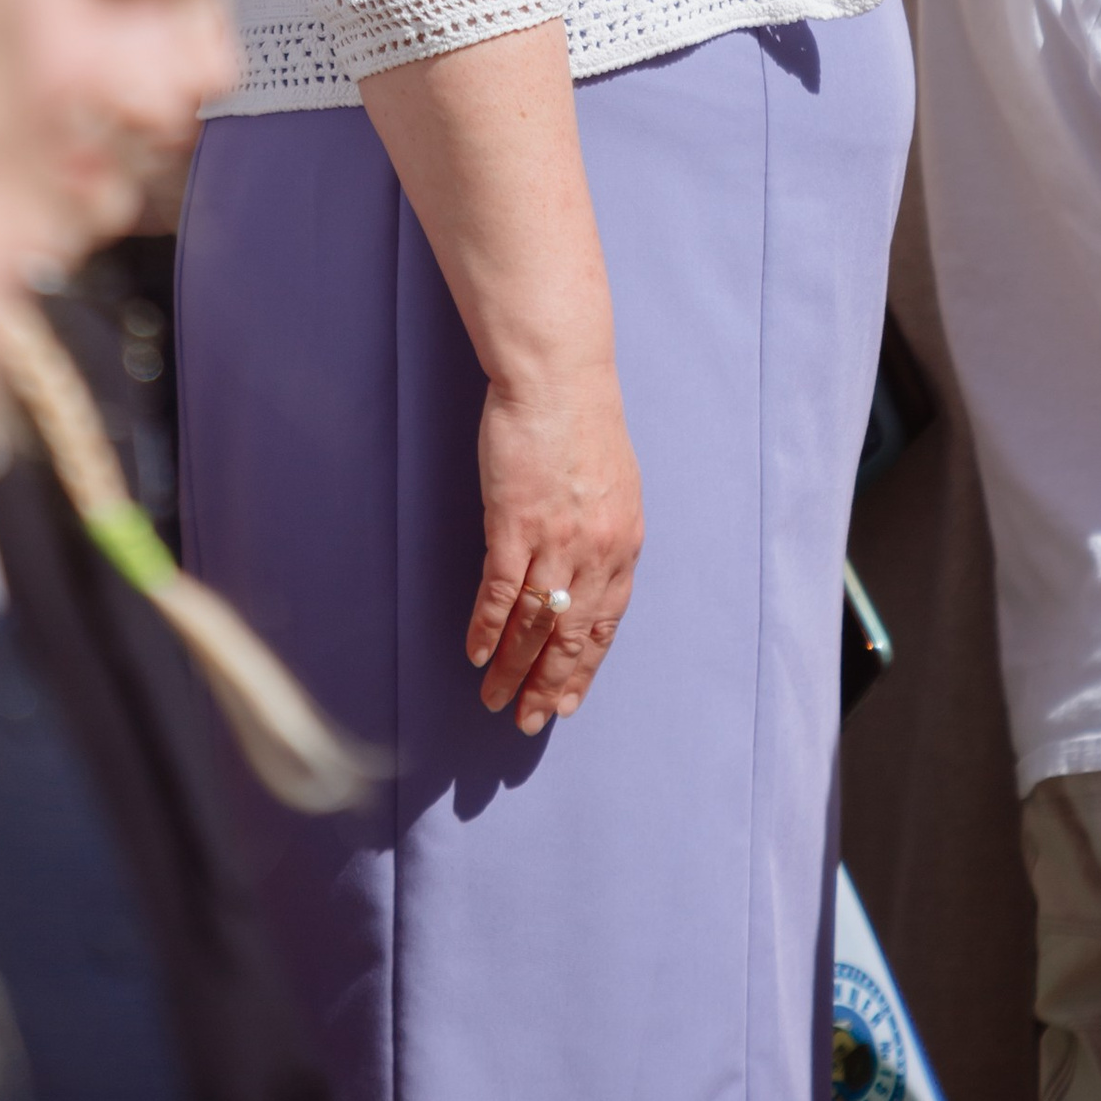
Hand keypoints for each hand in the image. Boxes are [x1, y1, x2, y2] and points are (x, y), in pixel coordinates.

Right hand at [465, 357, 643, 735]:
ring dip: (513, 668)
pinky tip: (477, 653)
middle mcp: (596, 550)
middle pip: (571, 635)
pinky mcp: (514, 524)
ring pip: (535, 623)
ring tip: (494, 700)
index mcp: (623, 543)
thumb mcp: (612, 487)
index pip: (605, 624)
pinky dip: (488, 627)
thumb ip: (603, 535)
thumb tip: (588, 573)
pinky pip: (501, 591)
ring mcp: (555, 540)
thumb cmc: (582, 422)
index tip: (566, 703)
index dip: (583, 668)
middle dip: (548, 684)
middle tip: (527, 723)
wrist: (558, 377)